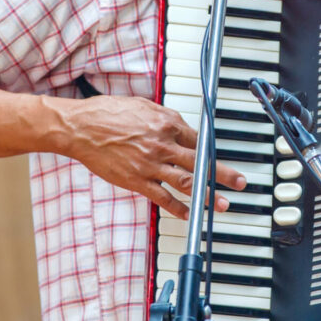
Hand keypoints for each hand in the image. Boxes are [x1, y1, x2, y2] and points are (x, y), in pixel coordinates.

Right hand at [61, 95, 245, 218]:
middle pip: (200, 161)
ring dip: (208, 194)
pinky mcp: (136, 181)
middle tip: (241, 182)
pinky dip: (178, 208)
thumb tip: (180, 125)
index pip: (197, 139)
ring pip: (186, 182)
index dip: (210, 150)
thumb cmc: (107, 113)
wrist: (80, 128)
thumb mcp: (142, 105)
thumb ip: (164, 116)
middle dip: (224, 173)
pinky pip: (162, 197)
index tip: (220, 158)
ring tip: (223, 204)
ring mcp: (150, 165)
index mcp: (166, 124)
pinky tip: (189, 215)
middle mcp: (162, 145)